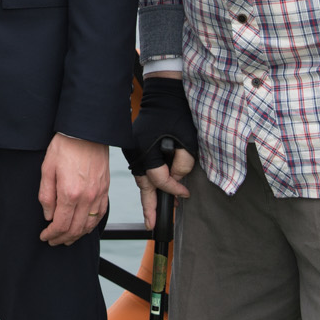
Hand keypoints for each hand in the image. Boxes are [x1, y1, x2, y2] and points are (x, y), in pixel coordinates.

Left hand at [38, 133, 109, 245]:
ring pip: (89, 225)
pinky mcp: (105, 190)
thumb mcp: (47, 169)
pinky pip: (100, 214)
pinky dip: (91, 225)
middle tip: (53, 241)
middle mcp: (87, 197)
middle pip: (75, 229)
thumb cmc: (64, 147)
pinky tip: (84, 227)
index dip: (51, 234)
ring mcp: (98, 194)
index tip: (44, 236)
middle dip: (62, 239)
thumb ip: (46, 195)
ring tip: (66, 238)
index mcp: (70, 193)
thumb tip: (48, 216)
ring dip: (77, 235)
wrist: (86, 132)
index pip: (61, 224)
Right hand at [128, 74, 196, 228]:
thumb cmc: (176, 115)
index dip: (175, 190)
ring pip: (141, 178)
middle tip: (151, 224)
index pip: (160, 181)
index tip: (186, 195)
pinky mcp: (134, 145)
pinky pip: (140, 167)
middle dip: (149, 206)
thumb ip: (183, 165)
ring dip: (148, 193)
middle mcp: (135, 152)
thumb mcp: (187, 142)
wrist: (163, 95)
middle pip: (143, 185)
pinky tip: (153, 188)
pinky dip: (147, 179)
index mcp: (147, 152)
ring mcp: (132, 149)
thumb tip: (176, 180)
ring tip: (152, 211)